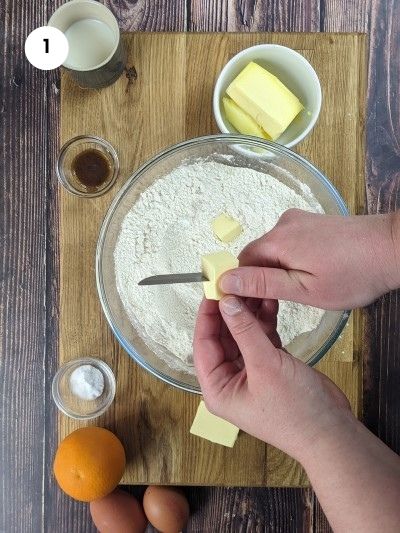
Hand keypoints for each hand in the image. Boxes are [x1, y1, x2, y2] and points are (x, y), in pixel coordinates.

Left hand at [193, 296, 352, 461]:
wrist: (331, 432)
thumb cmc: (295, 412)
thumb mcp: (265, 366)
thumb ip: (245, 331)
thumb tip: (226, 302)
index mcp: (218, 388)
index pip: (203, 343)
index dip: (207, 315)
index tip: (213, 288)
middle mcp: (230, 380)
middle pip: (222, 336)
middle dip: (229, 310)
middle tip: (234, 282)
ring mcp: (251, 372)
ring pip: (242, 334)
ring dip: (248, 312)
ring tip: (254, 285)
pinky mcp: (270, 366)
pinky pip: (261, 337)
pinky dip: (264, 320)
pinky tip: (268, 300)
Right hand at [219, 209, 399, 309]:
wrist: (393, 248)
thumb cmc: (353, 275)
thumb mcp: (304, 289)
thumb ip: (262, 283)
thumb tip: (224, 280)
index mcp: (276, 241)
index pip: (240, 263)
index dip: (241, 286)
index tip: (252, 307)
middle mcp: (283, 224)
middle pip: (256, 255)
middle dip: (260, 280)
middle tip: (277, 306)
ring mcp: (299, 220)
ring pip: (273, 250)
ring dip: (276, 271)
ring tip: (299, 291)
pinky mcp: (312, 221)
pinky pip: (288, 242)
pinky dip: (290, 260)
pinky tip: (309, 274)